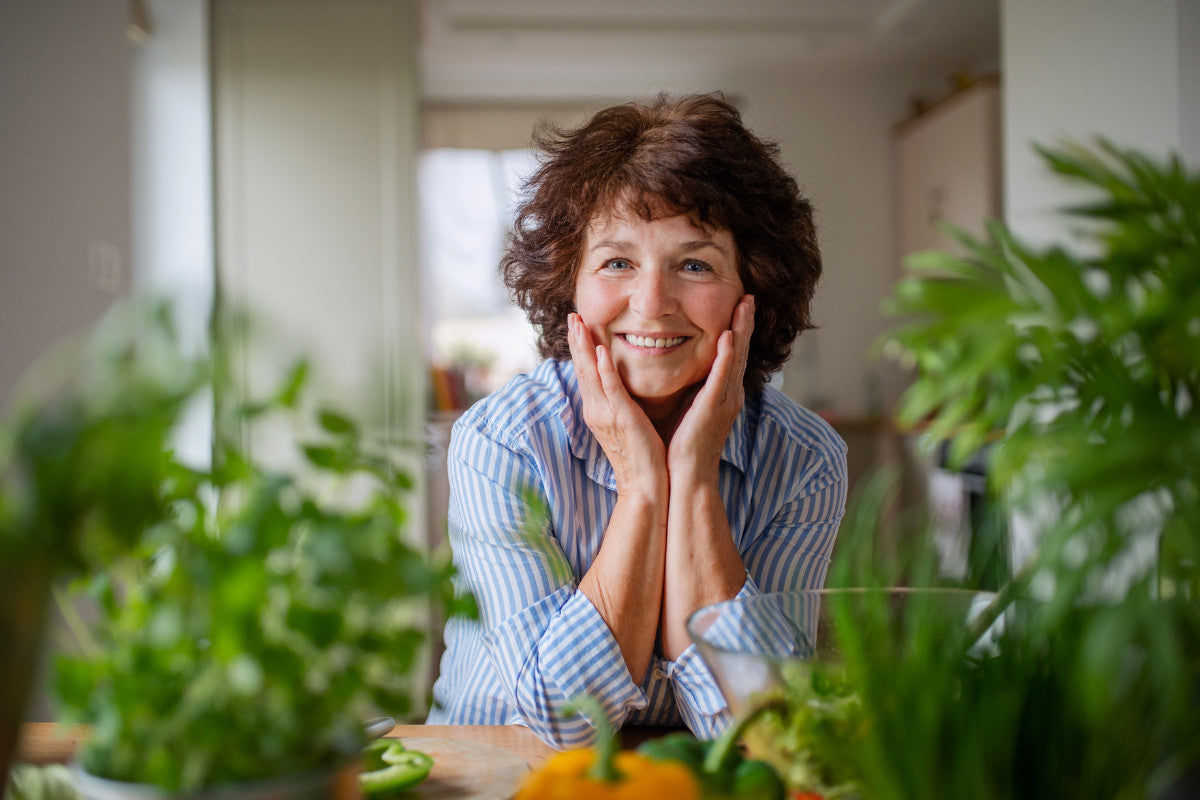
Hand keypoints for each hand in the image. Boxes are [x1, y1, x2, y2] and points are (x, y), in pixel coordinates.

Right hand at [567, 313, 666, 494]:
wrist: (646, 485)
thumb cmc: (642, 455)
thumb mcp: (627, 423)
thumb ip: (622, 403)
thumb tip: (624, 387)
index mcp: (598, 410)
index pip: (586, 373)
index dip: (580, 348)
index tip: (577, 325)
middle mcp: (596, 410)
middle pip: (582, 369)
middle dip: (576, 341)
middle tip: (572, 315)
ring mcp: (606, 415)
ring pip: (590, 375)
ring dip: (584, 348)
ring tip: (578, 324)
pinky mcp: (621, 419)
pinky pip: (610, 391)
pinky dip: (603, 371)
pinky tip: (600, 352)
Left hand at [667, 294, 754, 482]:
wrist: (687, 475)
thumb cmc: (683, 445)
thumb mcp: (689, 408)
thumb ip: (691, 389)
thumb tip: (682, 371)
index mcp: (723, 393)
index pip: (732, 355)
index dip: (737, 330)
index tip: (739, 306)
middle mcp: (729, 394)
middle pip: (740, 350)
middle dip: (745, 322)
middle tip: (749, 297)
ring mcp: (724, 400)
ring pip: (735, 358)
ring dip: (740, 330)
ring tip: (744, 306)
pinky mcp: (714, 407)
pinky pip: (722, 377)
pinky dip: (726, 356)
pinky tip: (727, 336)